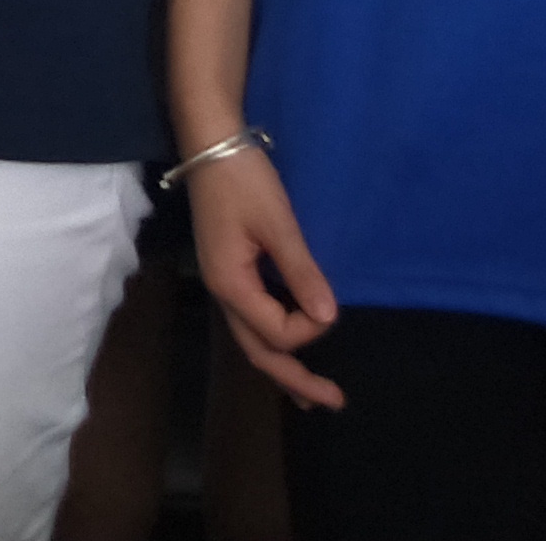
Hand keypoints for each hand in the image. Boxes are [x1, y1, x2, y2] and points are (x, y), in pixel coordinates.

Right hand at [184, 144, 341, 407]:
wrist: (210, 143)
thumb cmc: (243, 180)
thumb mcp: (277, 223)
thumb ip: (301, 272)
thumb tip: (328, 320)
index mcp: (231, 285)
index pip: (276, 332)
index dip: (309, 328)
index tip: (329, 304)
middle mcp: (223, 292)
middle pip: (259, 351)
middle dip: (296, 379)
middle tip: (335, 402)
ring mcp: (224, 282)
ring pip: (253, 339)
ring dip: (283, 366)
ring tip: (312, 394)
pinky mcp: (230, 270)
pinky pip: (253, 319)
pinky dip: (274, 340)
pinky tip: (290, 344)